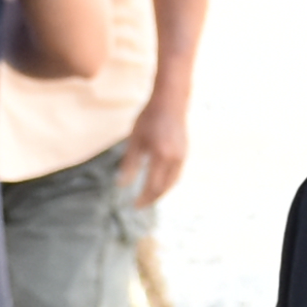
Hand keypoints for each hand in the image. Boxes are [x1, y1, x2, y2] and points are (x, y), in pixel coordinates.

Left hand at [120, 95, 190, 212]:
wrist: (171, 101)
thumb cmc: (149, 118)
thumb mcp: (135, 140)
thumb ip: (129, 163)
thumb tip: (121, 185)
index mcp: (160, 156)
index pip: (152, 185)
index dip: (143, 198)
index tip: (134, 205)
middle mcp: (174, 159)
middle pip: (164, 188)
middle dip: (152, 198)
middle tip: (140, 205)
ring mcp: (182, 156)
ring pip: (172, 183)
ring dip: (160, 193)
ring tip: (149, 197)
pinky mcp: (185, 153)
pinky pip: (176, 174)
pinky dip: (167, 183)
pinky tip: (159, 183)